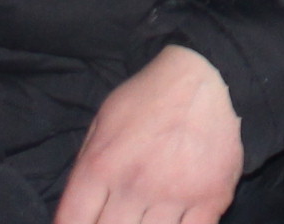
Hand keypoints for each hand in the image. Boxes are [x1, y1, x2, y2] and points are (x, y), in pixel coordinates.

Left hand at [53, 44, 242, 223]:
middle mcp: (135, 184)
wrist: (204, 74)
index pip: (72, 222)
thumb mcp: (101, 122)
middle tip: (119, 216)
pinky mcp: (211, 196)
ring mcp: (175, 193)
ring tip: (144, 216)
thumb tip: (75, 212)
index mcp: (101, 166)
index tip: (88, 223)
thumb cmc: (147, 98)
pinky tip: (174, 220)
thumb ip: (85, 169)